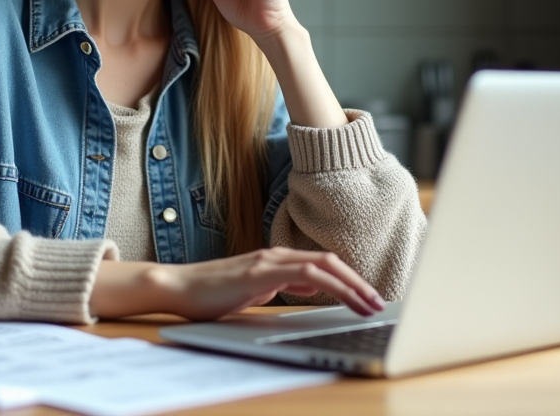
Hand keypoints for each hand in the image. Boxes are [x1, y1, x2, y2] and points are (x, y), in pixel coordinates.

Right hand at [90, 248, 384, 320]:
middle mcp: (276, 255)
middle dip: (359, 282)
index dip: (350, 279)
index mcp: (276, 259)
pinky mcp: (261, 272)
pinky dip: (331, 284)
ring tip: (371, 304)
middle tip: (380, 303)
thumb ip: (282, 285)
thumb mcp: (255, 290)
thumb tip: (310, 287)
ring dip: (352, 285)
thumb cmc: (212, 293)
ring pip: (323, 265)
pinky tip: (344, 297)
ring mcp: (269, 261)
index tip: (369, 297)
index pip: (323, 265)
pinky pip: (306, 274)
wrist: (179, 288)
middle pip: (330, 262)